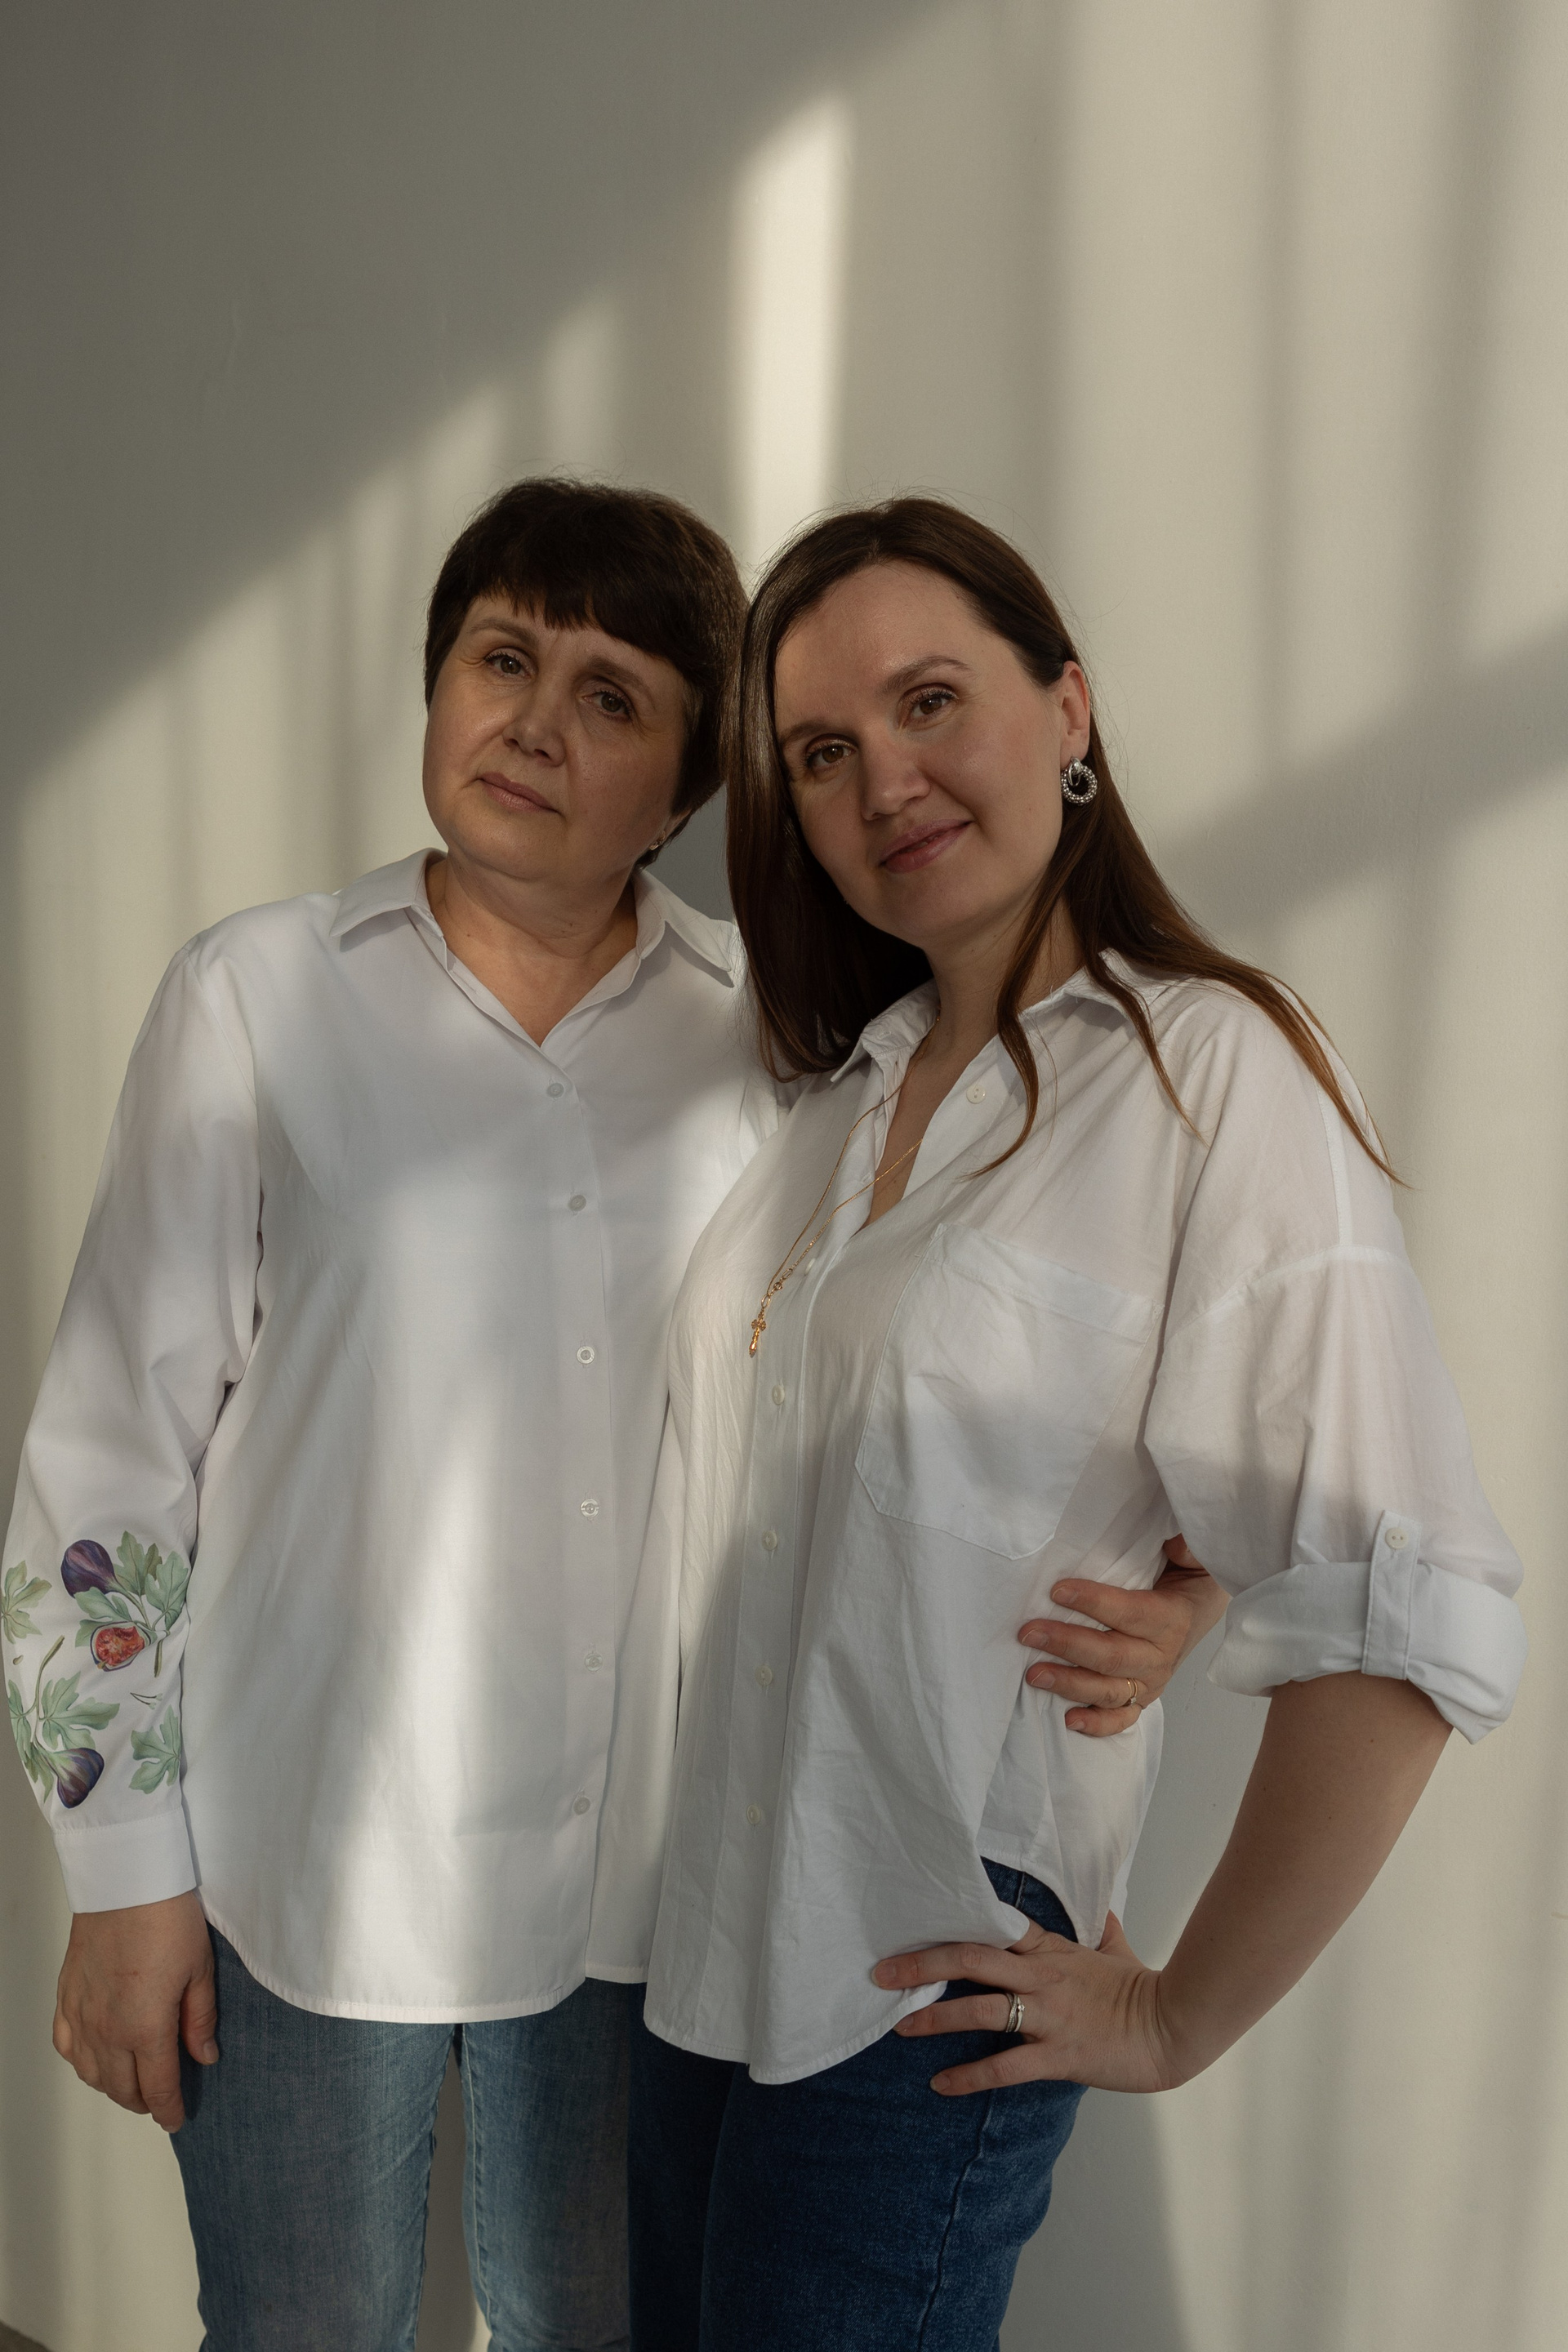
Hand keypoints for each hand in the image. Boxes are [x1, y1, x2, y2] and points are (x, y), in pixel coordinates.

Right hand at [53, 1891, 216, 2130]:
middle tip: (161, 2099)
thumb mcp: (200, 1969)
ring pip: (92, 2074)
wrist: (125, 1879)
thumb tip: (205, 2057)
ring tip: (134, 2082)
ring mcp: (81, 2015)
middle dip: (145, 2101)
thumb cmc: (166, 1917)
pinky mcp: (66, 1996)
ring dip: (114, 2086)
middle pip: (123, 2088)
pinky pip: (67, 2046)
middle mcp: (107, 2030)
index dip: (169, 2109)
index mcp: (145, 2028)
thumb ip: (200, 2020)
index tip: (176, 2120)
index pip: (158, 2086)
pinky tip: (97, 2058)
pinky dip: (83, 2061)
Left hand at [874, 1914, 1182, 2097]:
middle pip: (971, 1959)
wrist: (1174, 2026)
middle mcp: (1042, 1976)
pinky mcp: (1059, 2054)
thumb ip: (1100, 1930)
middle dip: (923, 1965)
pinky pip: (1005, 2065)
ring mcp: (1049, 2014)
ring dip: (936, 2017)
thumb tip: (1101, 1911)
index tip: (910, 1932)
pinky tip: (940, 2083)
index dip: (948, 1929)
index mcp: (1051, 1948)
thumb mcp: (1116, 1948)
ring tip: (900, 2025)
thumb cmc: (1142, 1988)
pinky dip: (969, 2075)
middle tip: (883, 1972)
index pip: (990, 1928)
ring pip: (981, 2008)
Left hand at [1020, 1536, 1226, 1735]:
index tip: (1057, 1590)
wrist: (1198, 1609)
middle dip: (1067, 1644)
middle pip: (1112, 1656)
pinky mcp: (1141, 1698)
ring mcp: (1150, 1681)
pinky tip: (1069, 1720)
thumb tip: (1175, 1542)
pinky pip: (1121, 1718)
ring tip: (1033, 1673)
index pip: (1131, 1613)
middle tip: (1028, 1632)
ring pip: (1109, 1690)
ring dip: (1069, 1684)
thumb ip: (1185, 1548)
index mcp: (1171, 1618)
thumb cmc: (1183, 1579)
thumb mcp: (1192, 1557)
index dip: (1094, 1602)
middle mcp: (1160, 1656)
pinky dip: (1097, 1724)